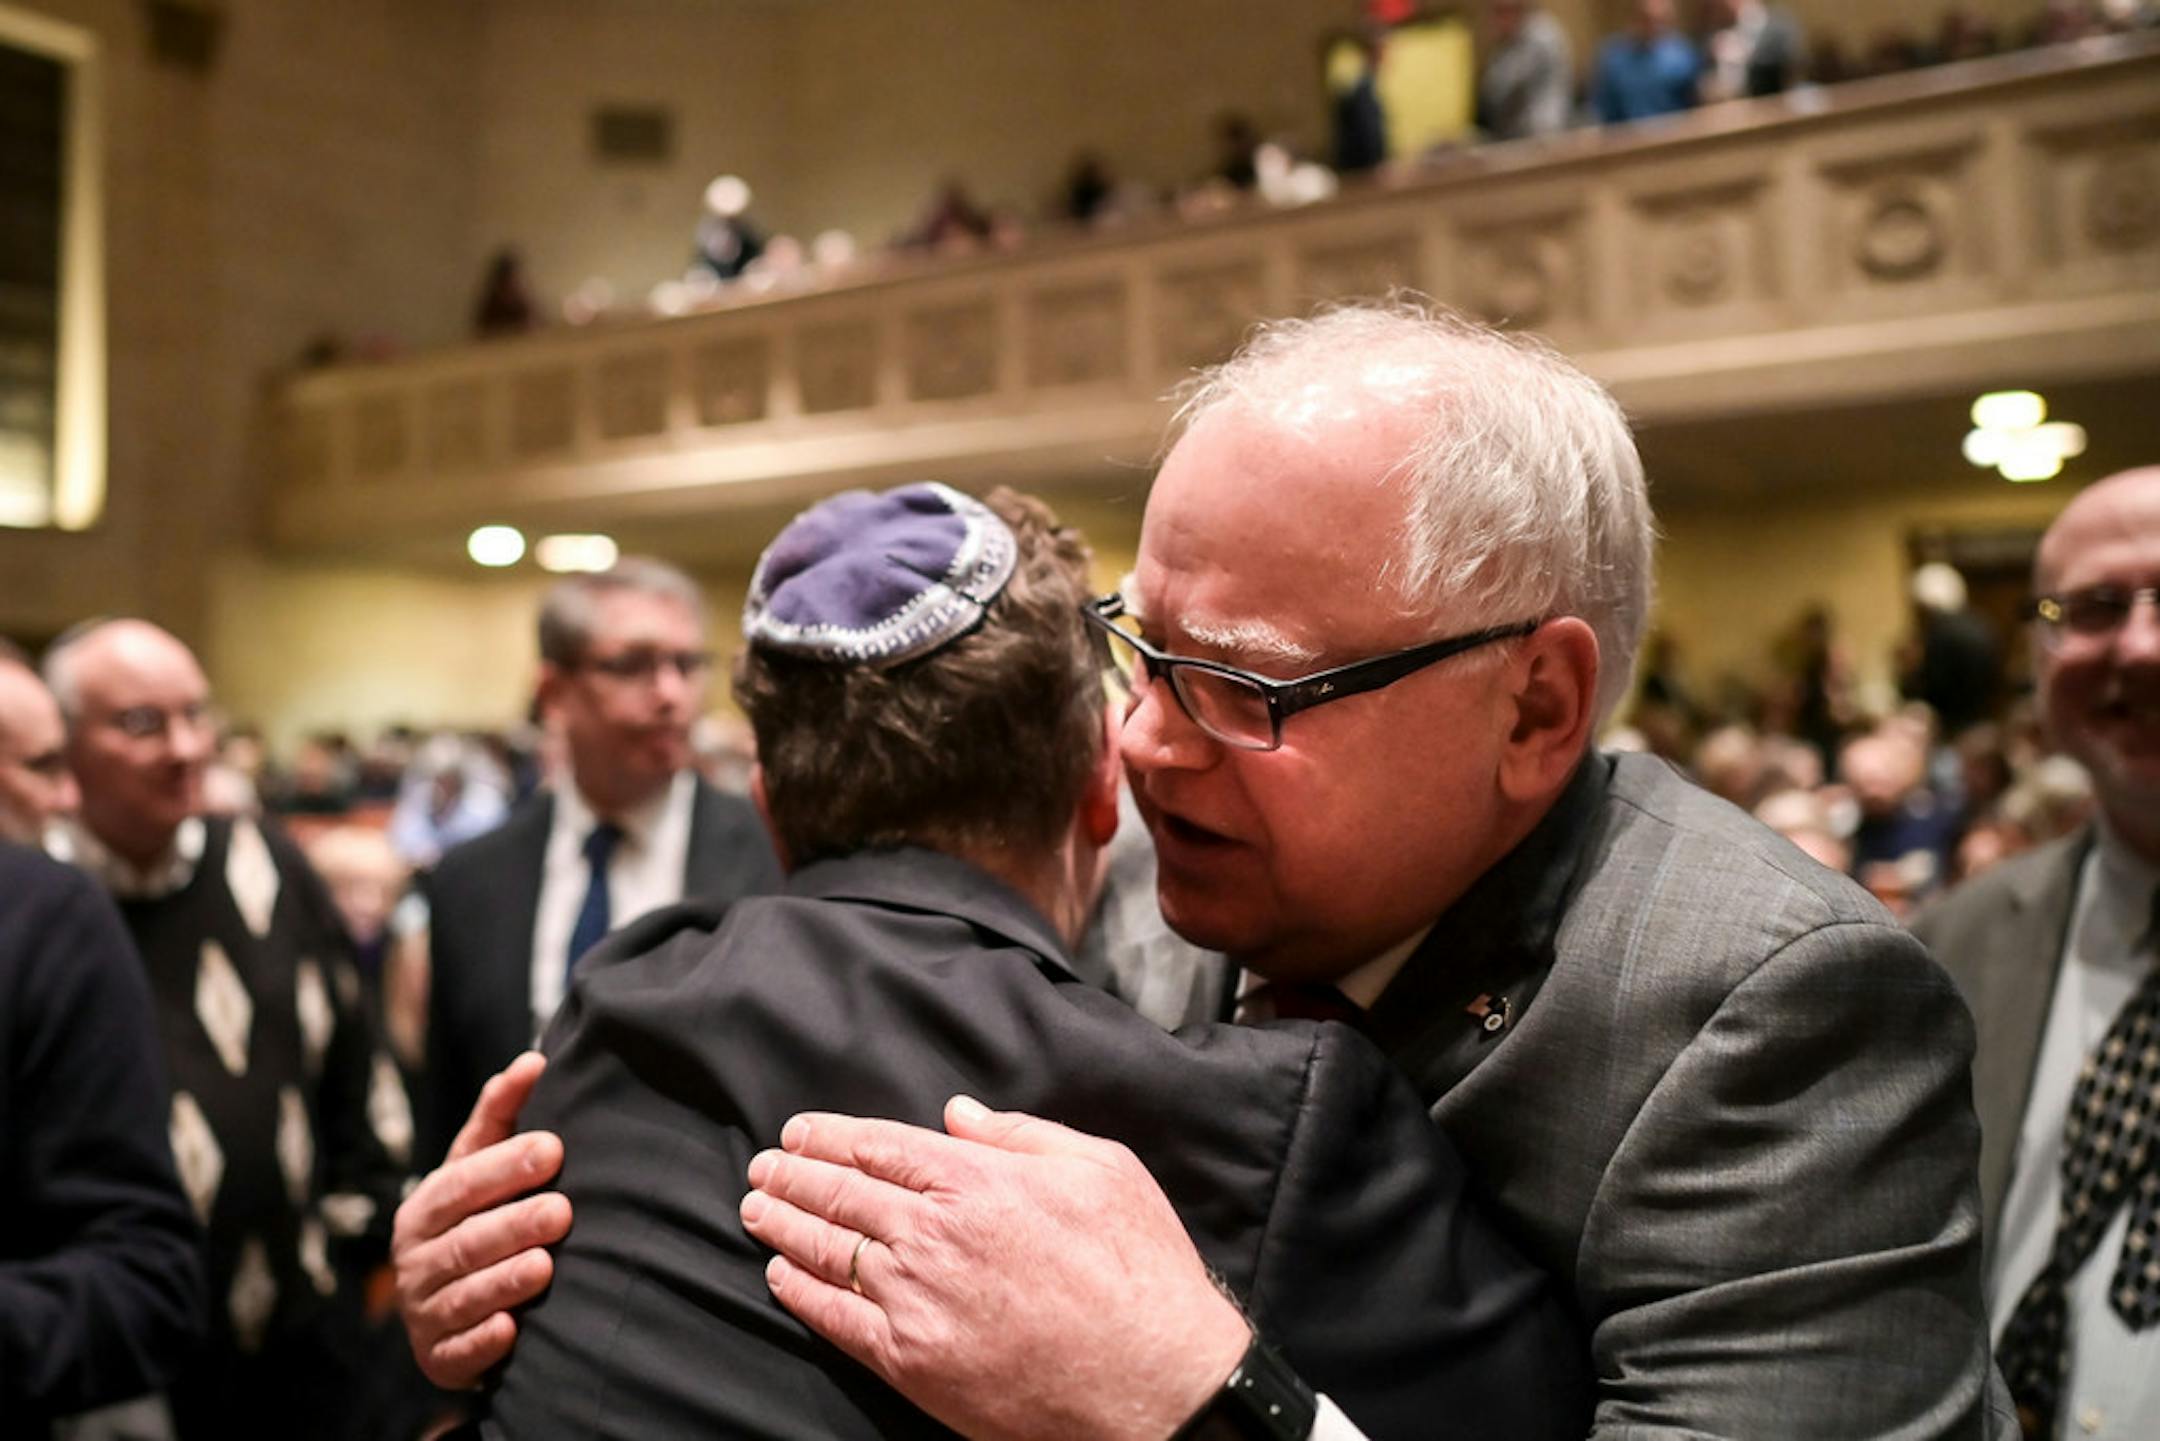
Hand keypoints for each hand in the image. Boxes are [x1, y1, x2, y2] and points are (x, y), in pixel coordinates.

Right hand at [391, 1052, 572, 1388]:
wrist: (451, 1306)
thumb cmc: (476, 1217)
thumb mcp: (479, 1166)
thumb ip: (502, 1116)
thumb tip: (535, 1060)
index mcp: (425, 1208)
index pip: (460, 1183)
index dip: (505, 1166)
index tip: (555, 1148)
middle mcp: (415, 1260)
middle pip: (465, 1241)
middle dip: (513, 1225)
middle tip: (562, 1211)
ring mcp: (424, 1312)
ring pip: (463, 1296)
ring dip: (503, 1281)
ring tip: (545, 1266)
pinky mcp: (440, 1359)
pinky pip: (458, 1353)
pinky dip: (483, 1343)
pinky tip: (510, 1331)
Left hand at [741, 1095, 1249, 1440]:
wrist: (1153, 1384)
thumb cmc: (1139, 1274)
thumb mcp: (1102, 1170)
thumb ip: (1022, 1135)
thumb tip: (958, 1113)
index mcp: (978, 1180)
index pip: (881, 1145)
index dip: (831, 1135)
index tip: (798, 1132)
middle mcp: (934, 1234)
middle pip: (843, 1193)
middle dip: (794, 1174)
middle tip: (762, 1166)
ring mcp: (916, 1300)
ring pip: (830, 1250)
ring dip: (785, 1224)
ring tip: (756, 1207)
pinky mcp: (912, 1361)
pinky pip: (837, 1320)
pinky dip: (801, 1293)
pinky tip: (781, 1274)